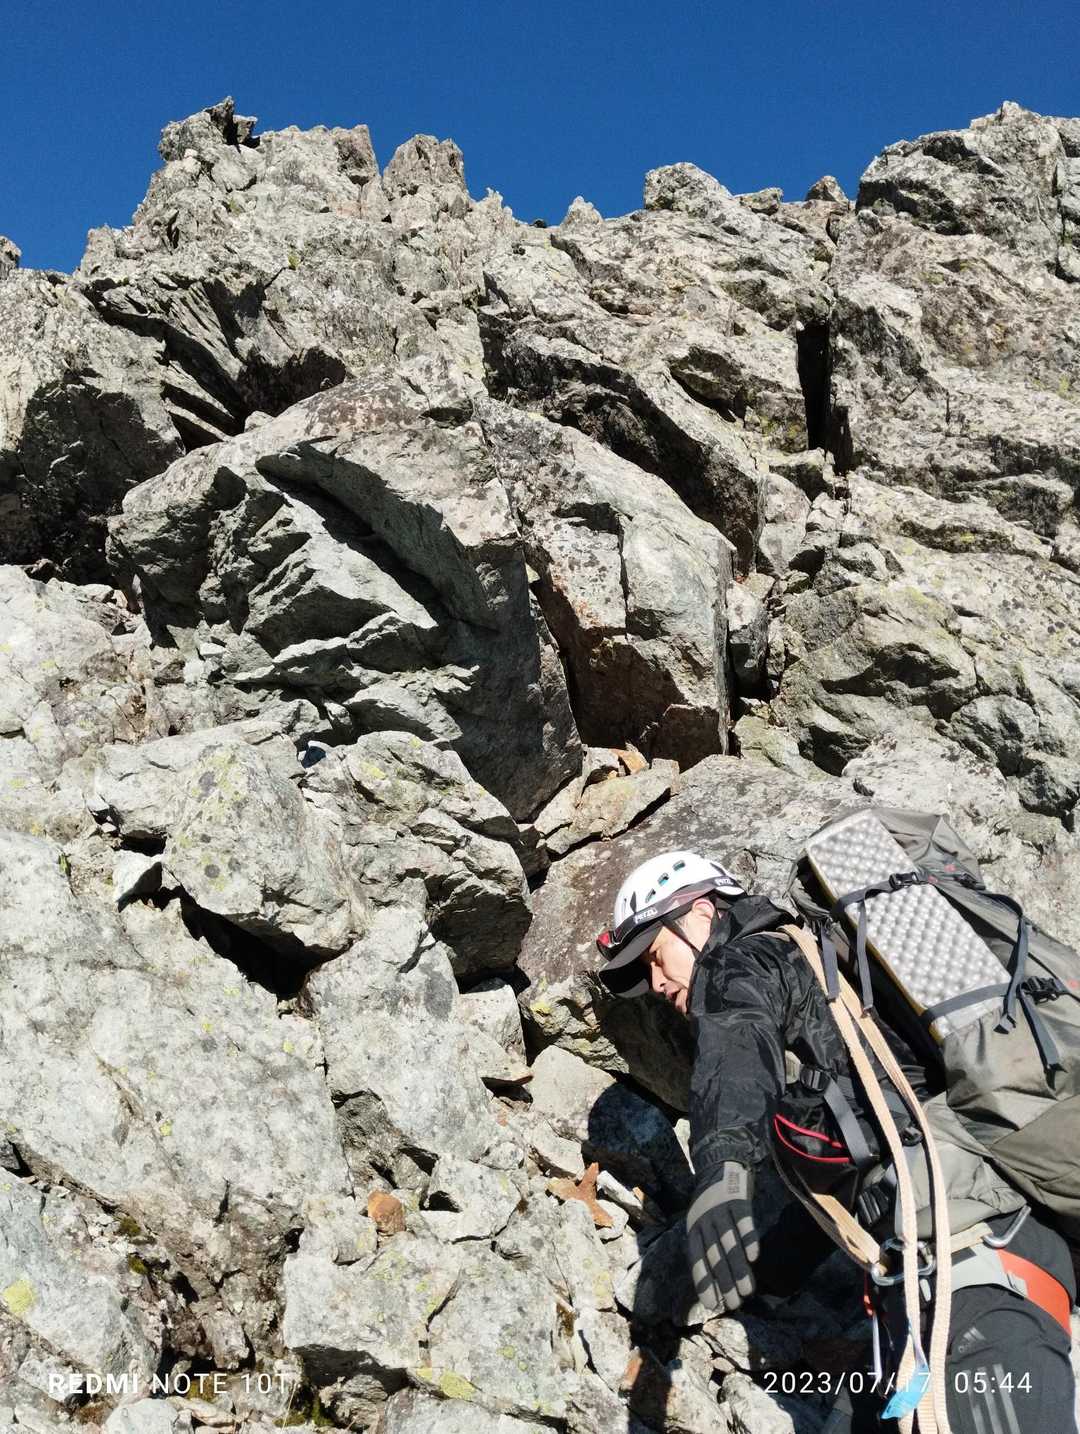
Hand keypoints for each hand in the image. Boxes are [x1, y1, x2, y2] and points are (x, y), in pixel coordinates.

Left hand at [685, 1161, 758, 1311]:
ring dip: (738, 1267)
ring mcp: (721, 1209)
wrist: (719, 1164)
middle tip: (734, 1303)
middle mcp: (705, 1219)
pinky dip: (748, 1238)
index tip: (712, 1304)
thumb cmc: (711, 1203)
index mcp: (693, 1227)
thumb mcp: (701, 1222)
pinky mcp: (738, 1199)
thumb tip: (715, 1282)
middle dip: (724, 1281)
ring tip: (747, 1290)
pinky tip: (754, 1256)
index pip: (696, 1258)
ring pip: (730, 1242)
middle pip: (715, 1254)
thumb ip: (706, 1247)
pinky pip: (744, 1221)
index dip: (704, 1281)